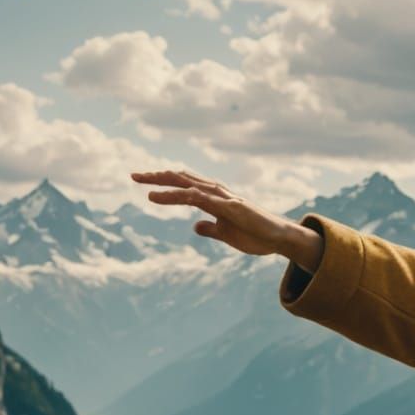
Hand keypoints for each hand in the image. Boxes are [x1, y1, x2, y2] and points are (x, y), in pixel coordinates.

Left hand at [130, 168, 300, 259]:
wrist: (280, 239)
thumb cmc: (257, 236)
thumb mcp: (227, 234)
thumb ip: (210, 228)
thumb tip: (195, 226)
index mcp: (215, 199)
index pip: (185, 185)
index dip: (165, 183)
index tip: (144, 183)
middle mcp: (217, 193)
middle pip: (182, 179)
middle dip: (158, 176)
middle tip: (134, 175)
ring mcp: (223, 198)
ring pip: (187, 184)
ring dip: (164, 183)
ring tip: (144, 184)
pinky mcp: (229, 207)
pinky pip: (198, 198)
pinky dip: (178, 195)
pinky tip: (160, 197)